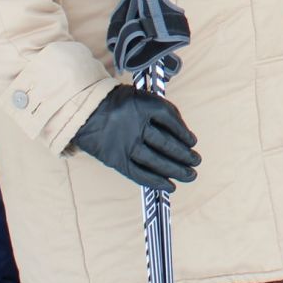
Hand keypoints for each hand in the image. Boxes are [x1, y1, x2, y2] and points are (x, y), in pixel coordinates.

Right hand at [71, 85, 200, 192]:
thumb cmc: (119, 104)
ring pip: (156, 161)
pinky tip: (169, 186)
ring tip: (190, 175)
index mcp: (144, 105)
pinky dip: (156, 182)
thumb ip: (160, 110)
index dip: (184, 133)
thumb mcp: (140, 96)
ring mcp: (127, 144)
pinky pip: (140, 174)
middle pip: (166, 143)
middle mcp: (137, 125)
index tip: (192, 142)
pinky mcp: (118, 160)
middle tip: (196, 161)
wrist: (86, 112)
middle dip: (185, 154)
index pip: (171, 120)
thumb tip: (184, 135)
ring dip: (176, 170)